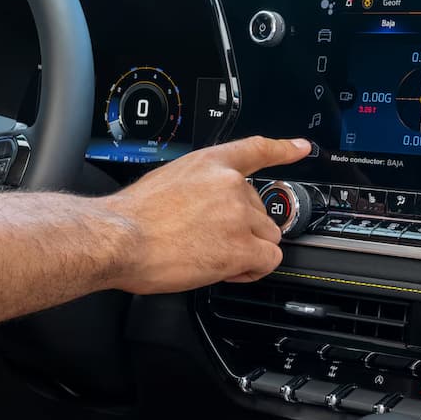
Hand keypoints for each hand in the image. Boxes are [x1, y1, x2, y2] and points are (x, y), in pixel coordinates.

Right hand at [100, 136, 310, 294]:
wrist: (118, 238)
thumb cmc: (131, 218)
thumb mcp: (167, 182)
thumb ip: (198, 189)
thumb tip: (207, 210)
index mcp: (210, 164)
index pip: (256, 150)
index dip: (284, 149)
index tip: (302, 148)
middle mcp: (230, 185)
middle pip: (262, 210)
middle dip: (244, 230)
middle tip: (211, 242)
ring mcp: (238, 215)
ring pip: (267, 237)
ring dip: (248, 250)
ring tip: (214, 257)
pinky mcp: (240, 247)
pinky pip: (268, 261)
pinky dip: (253, 271)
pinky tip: (230, 271)